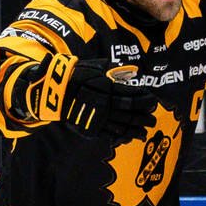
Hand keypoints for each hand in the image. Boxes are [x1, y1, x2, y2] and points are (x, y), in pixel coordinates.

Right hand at [35, 55, 158, 138]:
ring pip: (123, 125)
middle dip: (145, 117)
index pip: (133, 95)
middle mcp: (107, 104)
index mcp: (109, 88)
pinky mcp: (91, 127)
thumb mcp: (93, 68)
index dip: (146, 100)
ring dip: (136, 130)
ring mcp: (99, 117)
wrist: (52, 91)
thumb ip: (111, 71)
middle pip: (131, 112)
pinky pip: (110, 134)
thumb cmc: (73, 76)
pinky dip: (121, 136)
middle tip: (153, 119)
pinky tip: (129, 138)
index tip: (153, 101)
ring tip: (145, 132)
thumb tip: (129, 72)